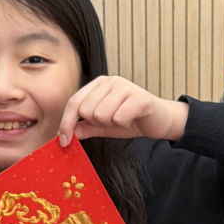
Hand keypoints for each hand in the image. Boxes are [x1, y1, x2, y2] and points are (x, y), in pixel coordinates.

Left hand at [57, 76, 189, 145]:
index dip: (66, 123)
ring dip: (113, 124)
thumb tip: (64, 135)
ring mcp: (125, 87)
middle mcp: (110, 81)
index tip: (63, 142)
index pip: (74, 103)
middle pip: (87, 110)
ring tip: (123, 120)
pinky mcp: (139, 97)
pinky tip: (132, 120)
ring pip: (102, 115)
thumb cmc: (131, 120)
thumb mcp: (103, 126)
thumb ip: (85, 127)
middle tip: (113, 121)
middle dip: (98, 123)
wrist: (160, 121)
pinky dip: (125, 124)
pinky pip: (120, 117)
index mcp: (98, 84)